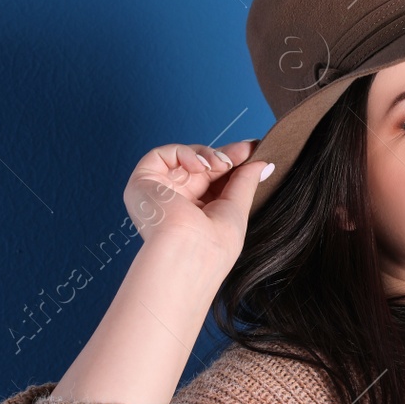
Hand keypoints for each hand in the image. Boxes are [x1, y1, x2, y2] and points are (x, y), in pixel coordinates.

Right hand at [122, 140, 270, 266]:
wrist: (187, 254)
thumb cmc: (213, 245)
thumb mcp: (236, 210)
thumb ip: (245, 183)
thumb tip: (262, 163)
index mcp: (196, 215)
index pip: (214, 181)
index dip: (232, 163)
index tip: (253, 150)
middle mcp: (175, 204)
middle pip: (201, 167)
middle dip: (224, 155)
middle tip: (244, 151)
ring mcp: (158, 193)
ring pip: (184, 159)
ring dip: (208, 155)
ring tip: (221, 165)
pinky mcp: (142, 183)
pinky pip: (162, 155)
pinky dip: (185, 154)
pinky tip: (200, 166)